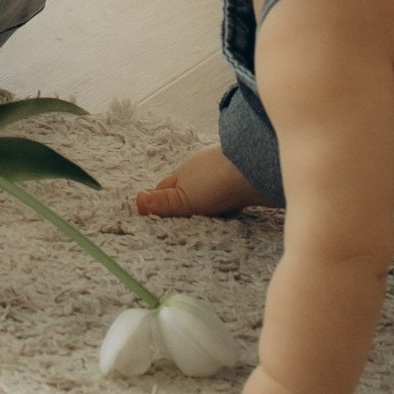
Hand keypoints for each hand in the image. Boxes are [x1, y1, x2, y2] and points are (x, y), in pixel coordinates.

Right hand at [135, 146, 265, 219]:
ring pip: (210, 192)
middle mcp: (203, 171)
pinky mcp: (244, 184)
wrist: (257, 172)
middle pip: (188, 188)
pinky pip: (230, 197)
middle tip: (178, 222)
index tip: (153, 214)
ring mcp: (224, 175)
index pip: (165, 188)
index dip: (158, 200)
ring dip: (207, 204)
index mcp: (184, 172)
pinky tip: (228, 213)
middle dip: (184, 202)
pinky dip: (226, 205)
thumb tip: (135, 201)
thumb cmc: (216, 181)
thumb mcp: (183, 196)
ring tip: (203, 222)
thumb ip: (162, 203)